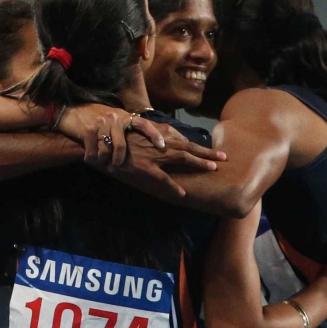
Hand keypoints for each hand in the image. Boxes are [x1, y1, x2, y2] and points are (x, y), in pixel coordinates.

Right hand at [59, 104, 166, 166]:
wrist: (70, 110)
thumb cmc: (94, 117)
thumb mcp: (113, 118)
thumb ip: (126, 127)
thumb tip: (143, 140)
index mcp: (123, 116)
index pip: (143, 124)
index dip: (153, 135)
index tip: (162, 146)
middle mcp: (114, 118)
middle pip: (121, 146)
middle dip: (118, 161)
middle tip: (116, 168)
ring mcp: (100, 123)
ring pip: (106, 150)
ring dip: (103, 160)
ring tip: (101, 163)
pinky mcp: (87, 129)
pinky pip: (93, 150)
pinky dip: (91, 158)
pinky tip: (89, 159)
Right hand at [104, 130, 224, 199]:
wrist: (103, 139)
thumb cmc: (122, 138)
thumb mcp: (142, 134)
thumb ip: (158, 136)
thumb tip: (173, 140)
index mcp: (160, 138)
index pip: (186, 143)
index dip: (202, 148)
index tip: (218, 153)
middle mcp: (159, 145)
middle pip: (188, 148)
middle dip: (207, 153)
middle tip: (224, 158)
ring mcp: (153, 155)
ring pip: (180, 158)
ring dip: (197, 163)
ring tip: (212, 168)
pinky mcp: (144, 167)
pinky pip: (161, 178)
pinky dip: (172, 186)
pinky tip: (182, 194)